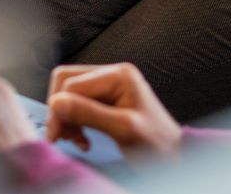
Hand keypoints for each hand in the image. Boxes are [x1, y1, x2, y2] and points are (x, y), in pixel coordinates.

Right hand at [45, 63, 181, 158]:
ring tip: (77, 141)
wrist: (174, 157)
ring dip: (67, 119)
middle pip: (67, 83)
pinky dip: (75, 122)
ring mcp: (110, 86)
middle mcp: (113, 74)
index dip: (59, 109)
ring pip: (70, 94)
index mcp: (119, 75)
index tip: (56, 137)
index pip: (72, 83)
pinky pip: (79, 104)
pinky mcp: (108, 100)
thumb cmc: (157, 144)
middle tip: (62, 138)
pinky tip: (84, 139)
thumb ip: (89, 113)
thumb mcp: (122, 129)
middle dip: (60, 111)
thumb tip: (56, 103)